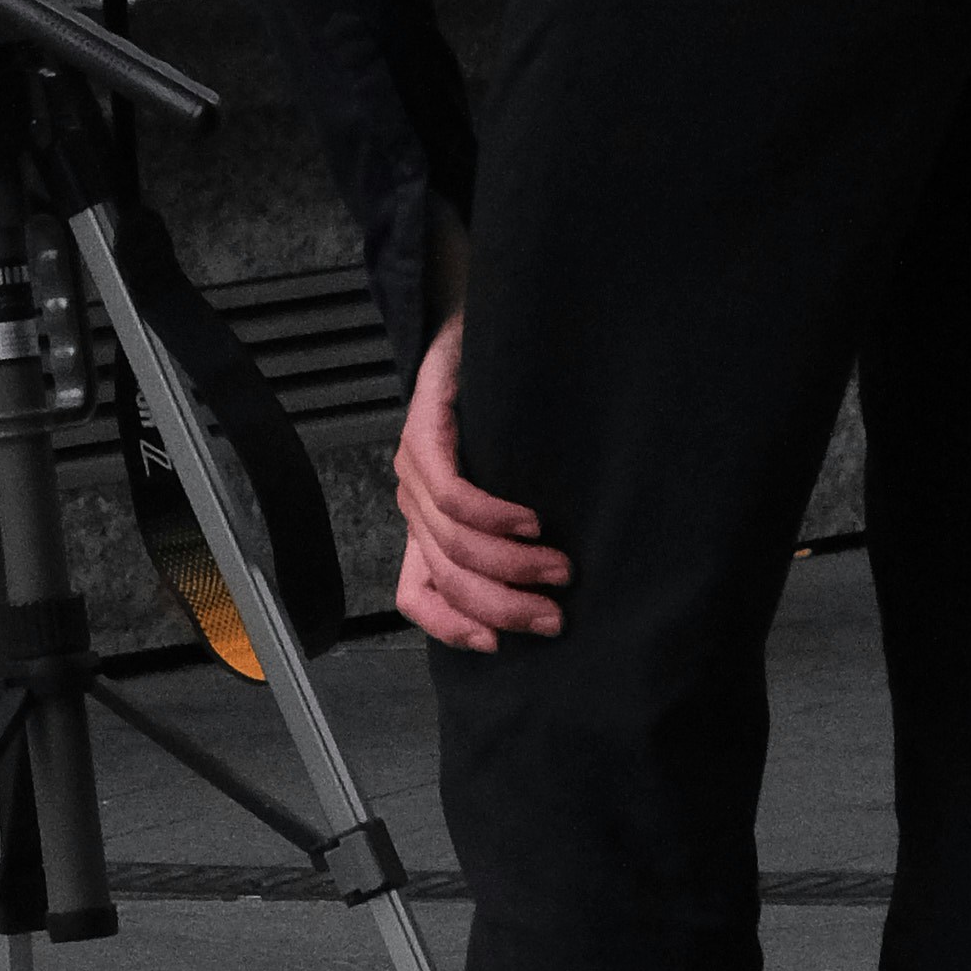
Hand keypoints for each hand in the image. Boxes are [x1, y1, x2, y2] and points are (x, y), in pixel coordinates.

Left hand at [392, 312, 567, 651]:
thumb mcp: (509, 486)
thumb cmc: (503, 410)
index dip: (450, 627)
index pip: (415, 594)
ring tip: (558, 569)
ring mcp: (413, 468)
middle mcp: (412, 501)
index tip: (498, 645)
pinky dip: (492, 517)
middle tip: (553, 616)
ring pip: (452, 542)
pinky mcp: (423, 430)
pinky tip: (529, 523)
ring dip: (511, 566)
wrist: (484, 324)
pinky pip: (452, 492)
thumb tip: (552, 595)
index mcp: (426, 524)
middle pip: (446, 577)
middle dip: (503, 608)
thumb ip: (511, 536)